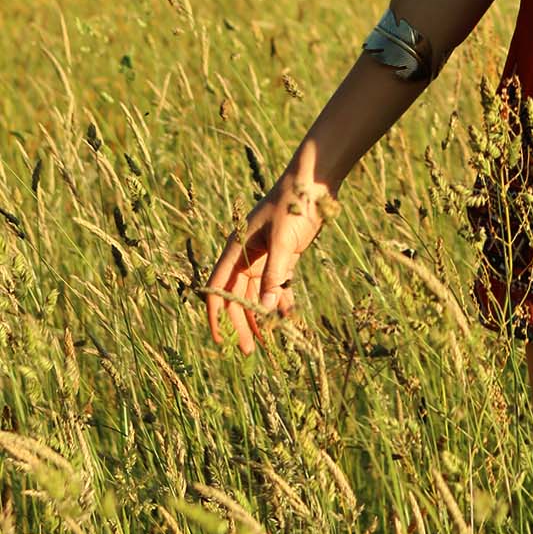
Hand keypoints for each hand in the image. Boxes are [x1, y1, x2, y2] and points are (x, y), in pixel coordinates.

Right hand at [205, 171, 334, 354]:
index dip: (217, 316)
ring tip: (268, 343)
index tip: (221, 340)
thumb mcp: (284, 240)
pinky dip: (281, 302)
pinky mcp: (284, 256)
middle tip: (250, 351)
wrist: (314, 183)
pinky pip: (277, 286)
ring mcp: (265, 256)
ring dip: (261, 317)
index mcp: (236, 249)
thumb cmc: (293, 205)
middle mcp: (246, 255)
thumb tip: (267, 311)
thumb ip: (275, 275)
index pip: (218, 289)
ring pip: (257, 295)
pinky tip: (289, 317)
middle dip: (241, 324)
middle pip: (237, 297)